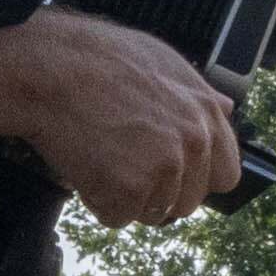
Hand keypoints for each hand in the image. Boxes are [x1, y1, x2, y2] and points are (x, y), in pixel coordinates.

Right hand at [0, 7, 245, 223]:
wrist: (50, 68)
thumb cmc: (98, 58)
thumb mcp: (163, 61)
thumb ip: (197, 94)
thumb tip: (225, 109)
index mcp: (207, 114)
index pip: (225, 176)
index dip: (194, 178)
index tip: (170, 173)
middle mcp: (194, 144)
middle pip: (186, 202)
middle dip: (157, 192)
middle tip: (123, 164)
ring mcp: (164, 168)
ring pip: (152, 212)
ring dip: (125, 197)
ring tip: (101, 158)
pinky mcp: (130, 190)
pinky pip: (116, 217)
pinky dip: (97, 201)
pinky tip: (86, 167)